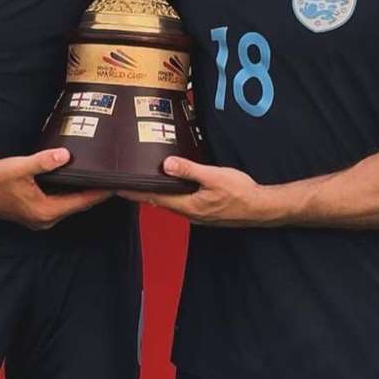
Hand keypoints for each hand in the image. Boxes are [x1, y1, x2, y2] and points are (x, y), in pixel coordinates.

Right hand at [0, 148, 110, 229]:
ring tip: (95, 179)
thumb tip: (65, 155)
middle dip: (93, 193)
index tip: (115, 184)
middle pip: (77, 205)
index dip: (99, 193)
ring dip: (80, 194)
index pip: (81, 202)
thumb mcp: (20, 167)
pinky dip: (67, 194)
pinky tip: (72, 182)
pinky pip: (57, 204)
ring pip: (67, 205)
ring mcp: (39, 218)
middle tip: (110, 179)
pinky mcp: (33, 213)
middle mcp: (45, 219)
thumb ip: (44, 162)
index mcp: (45, 211)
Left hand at [121, 157, 271, 227]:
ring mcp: (196, 214)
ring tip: (142, 183)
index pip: (154, 197)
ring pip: (169, 203)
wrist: (260, 208)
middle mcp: (188, 213)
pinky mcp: (204, 211)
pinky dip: (170, 195)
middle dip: (141, 193)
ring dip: (155, 194)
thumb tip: (166, 164)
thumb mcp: (214, 177)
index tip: (118, 187)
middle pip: (158, 201)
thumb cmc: (240, 193)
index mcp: (187, 205)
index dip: (135, 192)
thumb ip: (189, 170)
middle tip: (125, 183)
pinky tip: (170, 187)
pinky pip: (180, 202)